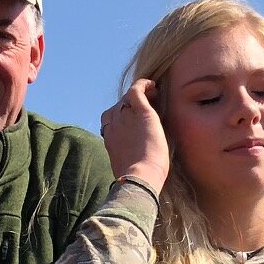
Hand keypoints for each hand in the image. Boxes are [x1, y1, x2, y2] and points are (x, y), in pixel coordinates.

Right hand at [102, 78, 170, 192]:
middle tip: (148, 104)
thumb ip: (129, 157)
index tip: (134, 119)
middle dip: (131, 105)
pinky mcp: (141, 113)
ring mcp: (125, 117)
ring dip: (140, 95)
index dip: (122, 117)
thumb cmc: (139, 179)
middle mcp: (113, 125)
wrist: (140, 178)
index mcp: (110, 138)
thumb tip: (138, 161)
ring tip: (153, 94)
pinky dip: (144, 84)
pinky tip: (153, 85)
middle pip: (119, 107)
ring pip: (127, 98)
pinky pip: (137, 90)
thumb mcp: (128, 166)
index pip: (111, 120)